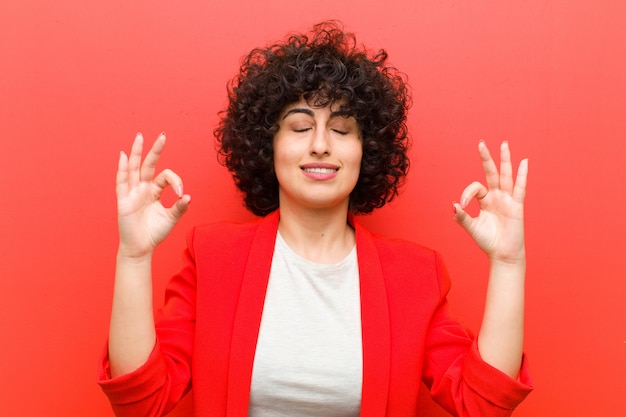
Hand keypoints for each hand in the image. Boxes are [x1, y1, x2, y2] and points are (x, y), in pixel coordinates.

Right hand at [116, 133, 190, 258]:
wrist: (141, 248)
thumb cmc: (155, 232)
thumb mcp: (171, 218)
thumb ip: (180, 207)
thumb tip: (188, 196)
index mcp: (155, 191)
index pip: (165, 177)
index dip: (176, 181)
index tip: (182, 193)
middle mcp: (143, 188)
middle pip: (149, 165)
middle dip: (155, 150)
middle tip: (163, 135)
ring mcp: (132, 193)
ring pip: (134, 168)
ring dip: (137, 153)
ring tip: (140, 137)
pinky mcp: (124, 200)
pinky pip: (122, 182)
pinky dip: (122, 169)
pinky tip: (123, 156)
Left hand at [453, 141, 527, 262]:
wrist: (502, 254)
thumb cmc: (488, 241)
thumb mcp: (471, 228)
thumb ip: (462, 217)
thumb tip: (453, 205)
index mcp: (485, 200)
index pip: (475, 187)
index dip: (466, 194)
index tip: (461, 206)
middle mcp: (496, 197)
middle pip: (491, 173)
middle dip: (486, 158)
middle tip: (480, 143)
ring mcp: (507, 200)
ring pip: (506, 176)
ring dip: (505, 160)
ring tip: (504, 144)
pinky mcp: (516, 206)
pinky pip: (520, 188)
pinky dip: (522, 175)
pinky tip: (524, 162)